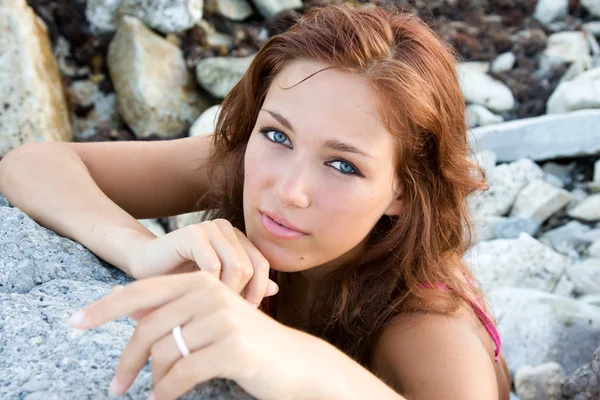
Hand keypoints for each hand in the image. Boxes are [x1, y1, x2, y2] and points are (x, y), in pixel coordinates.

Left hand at [68, 272, 343, 399]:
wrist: (297, 364)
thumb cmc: (249, 343)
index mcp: (202, 282)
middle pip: (148, 328)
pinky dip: (167, 392)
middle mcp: (211, 293)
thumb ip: (176, 312)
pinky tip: (165, 399)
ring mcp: (222, 319)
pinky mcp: (231, 348)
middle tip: (114, 386)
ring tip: (158, 392)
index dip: (103, 307)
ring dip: (153, 380)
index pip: (141, 292)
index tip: (73, 322)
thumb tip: (130, 313)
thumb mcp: (213, 319)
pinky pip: (181, 374)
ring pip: (163, 353)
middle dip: (125, 361)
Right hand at [129, 219, 277, 306]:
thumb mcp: (217, 284)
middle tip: (223, 311)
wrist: (144, 266)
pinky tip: (196, 294)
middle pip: (250, 267)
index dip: (258, 290)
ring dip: (225, 291)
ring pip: (235, 266)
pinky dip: (208, 285)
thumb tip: (276, 290)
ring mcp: (210, 228)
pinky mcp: (192, 234)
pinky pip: (213, 265)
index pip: (262, 264)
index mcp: (237, 238)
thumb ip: (245, 284)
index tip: (246, 311)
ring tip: (210, 304)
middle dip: (239, 294)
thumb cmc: (181, 278)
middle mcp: (227, 228)